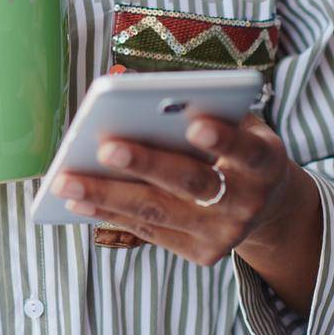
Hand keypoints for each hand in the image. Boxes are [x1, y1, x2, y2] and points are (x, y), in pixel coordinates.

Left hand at [50, 110, 297, 266]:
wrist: (267, 206)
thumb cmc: (237, 146)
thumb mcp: (236, 120)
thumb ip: (197, 102)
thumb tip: (122, 80)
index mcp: (265, 161)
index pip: (247, 149)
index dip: (224, 138)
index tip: (195, 123)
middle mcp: (249, 201)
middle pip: (193, 184)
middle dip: (147, 164)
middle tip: (105, 147)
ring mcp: (225, 233)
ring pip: (160, 212)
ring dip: (108, 196)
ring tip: (66, 180)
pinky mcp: (203, 254)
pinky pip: (150, 232)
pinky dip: (111, 214)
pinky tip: (79, 200)